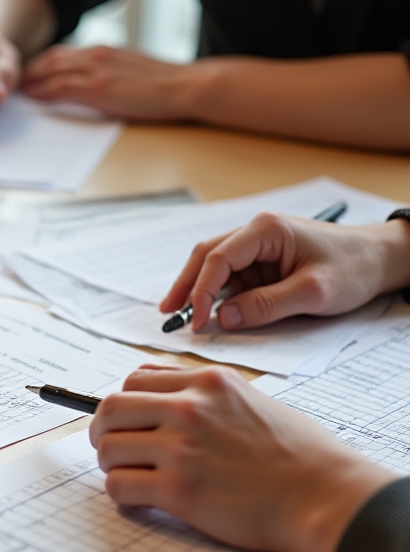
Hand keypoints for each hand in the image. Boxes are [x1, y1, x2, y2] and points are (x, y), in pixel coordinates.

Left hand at [20, 44, 189, 119]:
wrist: (188, 86)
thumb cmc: (166, 86)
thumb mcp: (132, 73)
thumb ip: (110, 74)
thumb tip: (95, 86)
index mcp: (105, 51)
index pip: (64, 53)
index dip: (42, 64)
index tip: (28, 73)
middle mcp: (97, 54)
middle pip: (51, 58)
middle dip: (29, 70)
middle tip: (13, 82)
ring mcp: (97, 69)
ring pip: (51, 70)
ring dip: (30, 80)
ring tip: (15, 91)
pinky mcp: (100, 87)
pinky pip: (62, 86)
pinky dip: (43, 91)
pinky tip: (32, 97)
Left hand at [89, 365, 394, 551]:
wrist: (324, 496)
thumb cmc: (294, 453)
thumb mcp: (248, 397)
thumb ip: (198, 387)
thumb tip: (148, 378)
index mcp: (206, 383)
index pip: (133, 381)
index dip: (124, 404)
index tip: (127, 423)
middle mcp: (189, 409)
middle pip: (110, 409)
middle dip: (103, 431)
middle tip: (113, 449)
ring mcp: (181, 450)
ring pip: (108, 449)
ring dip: (111, 465)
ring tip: (129, 476)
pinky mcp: (178, 490)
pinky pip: (120, 486)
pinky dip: (121, 495)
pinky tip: (139, 499)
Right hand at [161, 214, 409, 329]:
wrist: (383, 259)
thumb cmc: (354, 268)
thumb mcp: (313, 292)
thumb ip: (266, 306)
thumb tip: (224, 319)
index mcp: (265, 230)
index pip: (217, 259)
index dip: (201, 291)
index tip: (196, 320)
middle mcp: (256, 233)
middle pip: (206, 257)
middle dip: (185, 285)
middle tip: (168, 312)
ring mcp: (259, 247)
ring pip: (216, 266)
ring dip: (198, 290)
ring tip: (180, 313)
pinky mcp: (264, 262)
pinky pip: (233, 277)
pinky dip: (217, 294)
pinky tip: (207, 309)